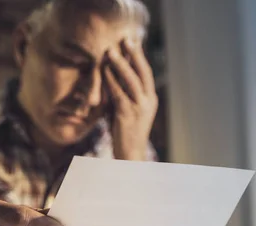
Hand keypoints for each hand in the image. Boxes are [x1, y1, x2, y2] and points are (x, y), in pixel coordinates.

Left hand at [105, 38, 157, 160]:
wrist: (130, 155)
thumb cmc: (125, 132)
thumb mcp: (127, 108)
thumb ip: (124, 93)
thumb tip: (115, 74)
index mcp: (151, 99)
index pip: (147, 73)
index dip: (140, 57)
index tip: (133, 41)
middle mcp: (148, 102)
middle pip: (143, 73)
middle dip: (134, 55)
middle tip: (125, 40)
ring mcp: (139, 109)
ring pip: (131, 81)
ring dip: (120, 65)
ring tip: (111, 52)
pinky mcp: (127, 115)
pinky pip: (119, 94)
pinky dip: (111, 81)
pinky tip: (104, 72)